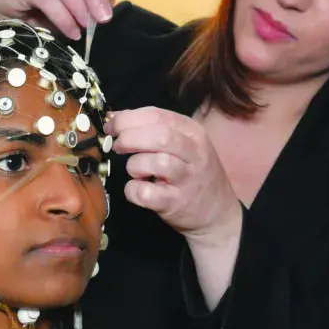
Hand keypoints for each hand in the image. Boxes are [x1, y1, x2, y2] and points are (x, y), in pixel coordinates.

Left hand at [106, 107, 241, 244]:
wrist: (217, 212)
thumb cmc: (192, 172)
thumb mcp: (183, 144)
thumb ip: (152, 128)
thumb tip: (115, 118)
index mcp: (192, 132)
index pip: (157, 116)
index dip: (127, 119)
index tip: (111, 127)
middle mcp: (194, 152)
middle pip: (158, 136)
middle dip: (129, 138)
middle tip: (117, 146)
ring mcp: (187, 179)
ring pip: (156, 163)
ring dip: (134, 165)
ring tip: (135, 171)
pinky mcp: (176, 203)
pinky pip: (146, 193)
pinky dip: (133, 190)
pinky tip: (136, 189)